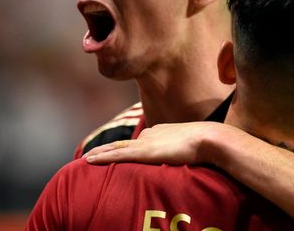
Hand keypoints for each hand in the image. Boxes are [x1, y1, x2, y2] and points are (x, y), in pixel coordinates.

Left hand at [85, 121, 230, 164]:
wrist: (208, 138)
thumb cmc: (207, 143)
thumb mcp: (193, 145)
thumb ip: (185, 149)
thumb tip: (187, 155)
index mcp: (160, 132)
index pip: (139, 142)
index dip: (124, 147)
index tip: (114, 152)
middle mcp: (150, 134)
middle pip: (124, 143)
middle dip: (106, 149)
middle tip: (91, 156)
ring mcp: (146, 142)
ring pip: (116, 148)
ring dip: (99, 154)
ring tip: (85, 159)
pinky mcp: (144, 152)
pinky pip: (118, 155)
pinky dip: (102, 157)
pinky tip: (89, 161)